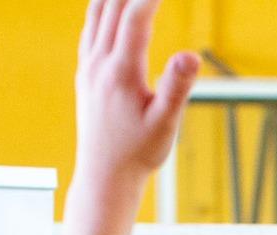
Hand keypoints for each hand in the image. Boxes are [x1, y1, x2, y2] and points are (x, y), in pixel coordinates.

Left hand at [74, 0, 200, 188]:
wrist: (105, 175)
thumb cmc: (139, 153)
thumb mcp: (166, 124)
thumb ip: (177, 87)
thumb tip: (191, 56)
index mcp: (121, 73)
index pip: (135, 19)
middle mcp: (99, 64)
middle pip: (112, 7)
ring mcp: (88, 66)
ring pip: (96, 13)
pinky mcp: (85, 72)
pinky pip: (90, 27)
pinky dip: (101, 7)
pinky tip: (109, 3)